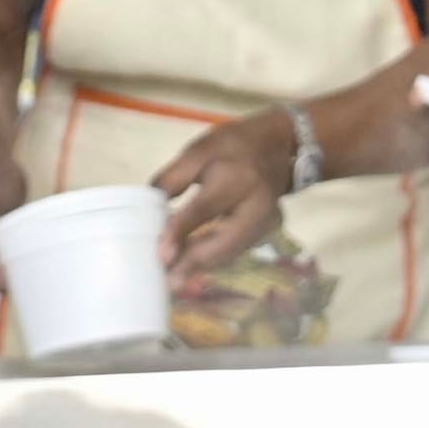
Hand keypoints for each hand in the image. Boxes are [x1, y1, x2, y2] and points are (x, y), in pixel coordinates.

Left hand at [152, 111, 295, 281]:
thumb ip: (173, 178)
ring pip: (231, 252)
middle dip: (194, 263)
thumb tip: (149, 209)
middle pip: (225, 241)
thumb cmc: (234, 146)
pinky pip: (235, 250)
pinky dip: (213, 259)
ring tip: (173, 278)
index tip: (162, 255)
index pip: (206, 208)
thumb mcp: (198, 151)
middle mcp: (258, 203)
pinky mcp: (266, 232)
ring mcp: (266, 221)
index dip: (182, 232)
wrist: (279, 147)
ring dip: (202, 266)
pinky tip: (191, 264)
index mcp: (238, 176)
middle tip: (166, 281)